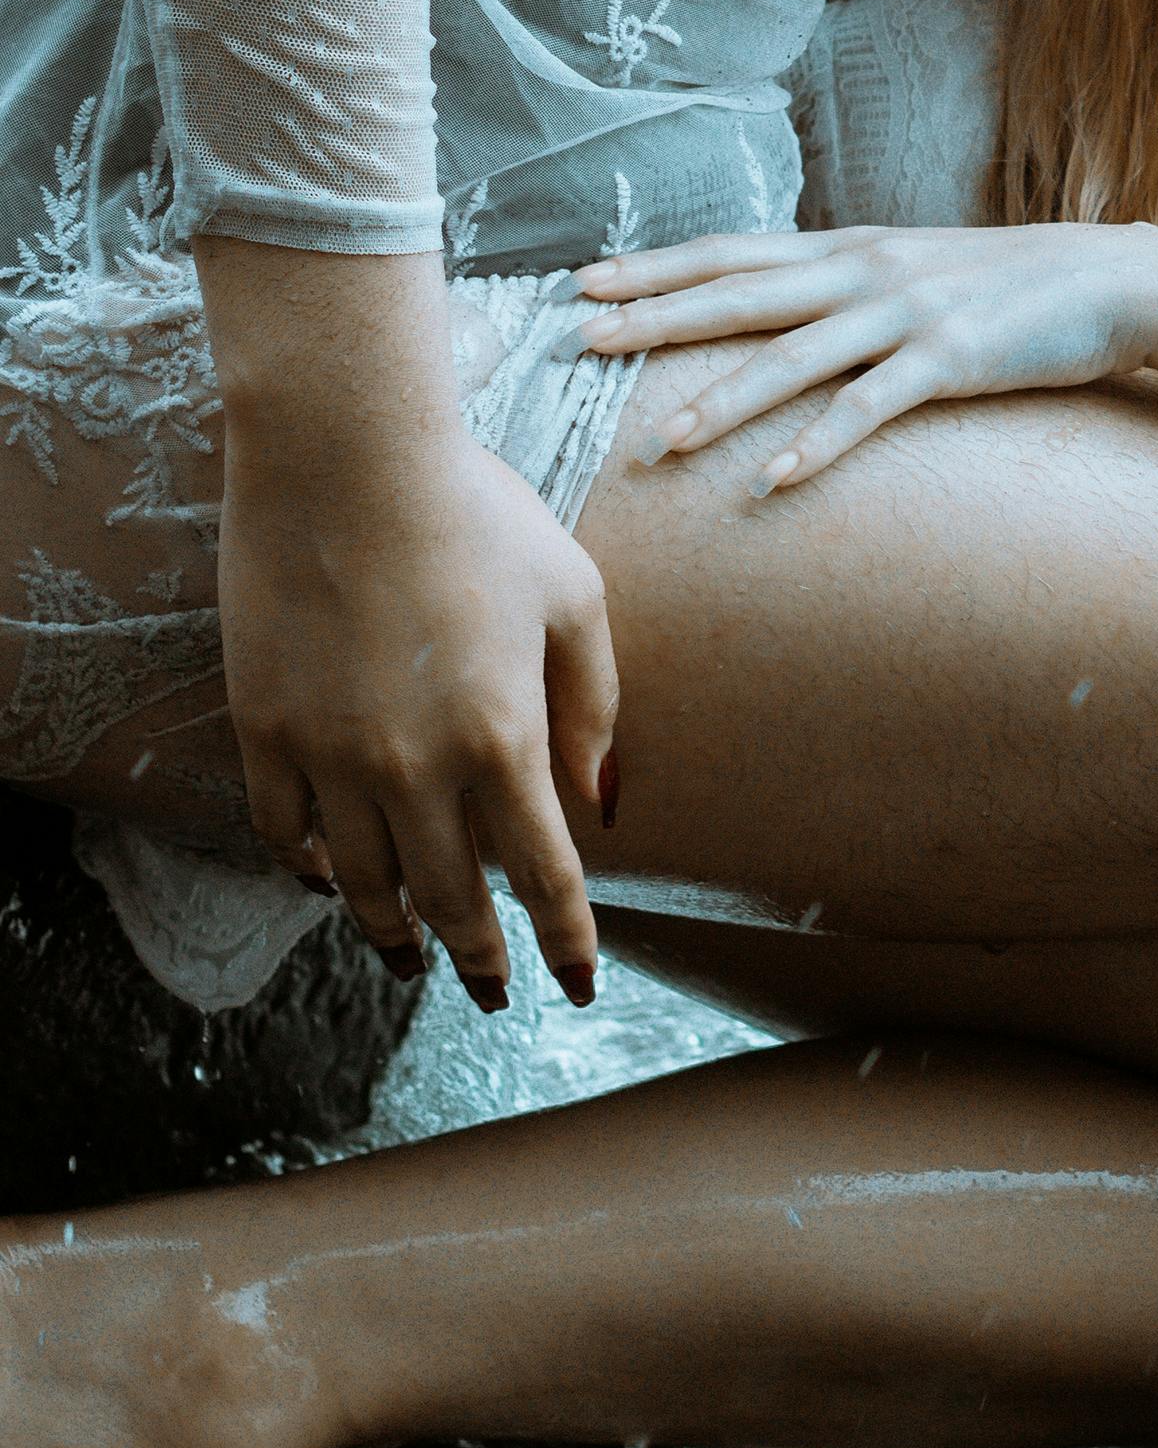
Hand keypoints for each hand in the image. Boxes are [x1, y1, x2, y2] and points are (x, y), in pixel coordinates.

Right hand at [220, 421, 617, 1008]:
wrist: (346, 457)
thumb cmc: (477, 512)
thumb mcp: (573, 596)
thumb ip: (593, 705)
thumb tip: (601, 800)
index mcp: (503, 739)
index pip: (545, 879)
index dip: (567, 944)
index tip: (578, 986)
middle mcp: (415, 769)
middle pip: (451, 903)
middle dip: (480, 960)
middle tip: (495, 990)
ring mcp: (331, 757)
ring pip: (363, 887)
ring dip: (394, 935)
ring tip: (412, 957)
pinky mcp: (266, 730)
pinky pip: (284, 835)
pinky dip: (309, 872)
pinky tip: (328, 880)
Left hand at [578, 223, 1157, 487]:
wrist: (1118, 280)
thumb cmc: (1016, 285)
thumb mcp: (920, 270)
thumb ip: (853, 286)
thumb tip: (790, 308)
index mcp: (853, 248)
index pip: (734, 251)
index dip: (657, 266)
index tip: (586, 280)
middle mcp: (867, 271)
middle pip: (741, 294)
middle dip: (656, 318)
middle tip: (583, 337)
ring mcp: (908, 314)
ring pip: (793, 359)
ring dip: (721, 402)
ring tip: (658, 443)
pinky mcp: (951, 360)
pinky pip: (870, 409)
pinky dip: (818, 445)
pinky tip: (775, 481)